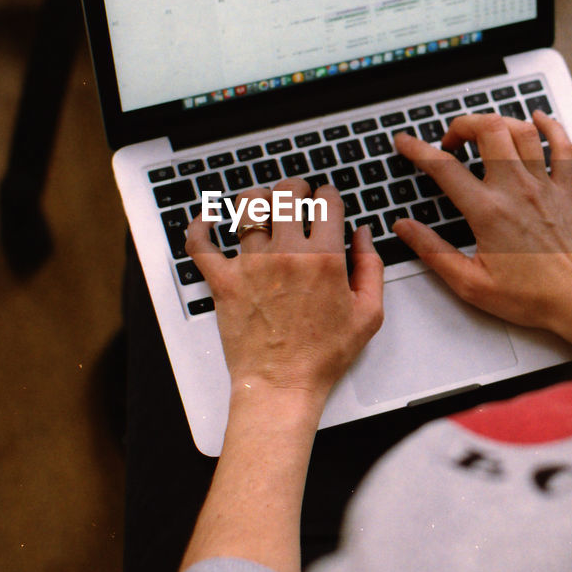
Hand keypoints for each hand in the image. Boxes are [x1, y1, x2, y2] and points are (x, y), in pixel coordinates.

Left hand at [186, 178, 384, 400]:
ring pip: (247, 207)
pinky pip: (200, 244)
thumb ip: (372, 267)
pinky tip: (207, 219)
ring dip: (257, 199)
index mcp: (324, 258)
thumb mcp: (368, 314)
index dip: (329, 194)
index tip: (327, 200)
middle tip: (298, 194)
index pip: (327, 201)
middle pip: (286, 193)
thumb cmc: (323, 356)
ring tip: (263, 205)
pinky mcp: (223, 281)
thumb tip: (363, 234)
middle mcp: (286, 254)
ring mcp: (250, 265)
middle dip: (296, 186)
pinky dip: (200, 226)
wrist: (282, 385)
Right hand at [393, 111, 571, 362]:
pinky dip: (551, 126)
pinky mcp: (567, 191)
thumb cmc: (533, 297)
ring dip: (499, 122)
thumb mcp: (471, 283)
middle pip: (488, 130)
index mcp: (488, 212)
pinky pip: (563, 146)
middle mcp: (517, 190)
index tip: (405, 143)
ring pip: (523, 131)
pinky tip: (539, 119)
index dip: (418, 150)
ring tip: (484, 131)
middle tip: (451, 140)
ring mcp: (545, 187)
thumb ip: (433, 251)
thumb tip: (405, 229)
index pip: (444, 168)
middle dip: (463, 124)